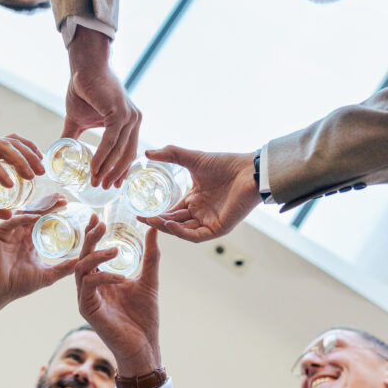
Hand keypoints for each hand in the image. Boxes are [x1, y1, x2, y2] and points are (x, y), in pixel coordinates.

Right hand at [0, 132, 44, 219]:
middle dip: (30, 156)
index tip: (42, 165)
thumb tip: (9, 216)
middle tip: (42, 172)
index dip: (31, 150)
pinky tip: (8, 182)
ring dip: (19, 161)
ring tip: (30, 176)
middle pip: (14, 143)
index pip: (15, 142)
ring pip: (3, 147)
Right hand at [0, 197, 77, 316]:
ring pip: (25, 214)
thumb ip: (65, 267)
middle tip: (63, 198)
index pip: (43, 221)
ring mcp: (8, 232)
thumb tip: (84, 263)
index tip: (67, 204)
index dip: (54, 211)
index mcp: (29, 240)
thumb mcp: (48, 275)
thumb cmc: (19, 284)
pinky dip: (23, 219)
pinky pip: (11, 222)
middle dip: (49, 205)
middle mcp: (19, 233)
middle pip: (35, 213)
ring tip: (53, 202)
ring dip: (39, 207)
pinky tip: (36, 218)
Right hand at [63, 27, 140, 188]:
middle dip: (115, 174)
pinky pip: (111, 141)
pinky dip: (102, 156)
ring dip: (107, 169)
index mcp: (130, 122)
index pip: (129, 151)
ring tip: (95, 181)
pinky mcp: (120, 113)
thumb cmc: (83, 90)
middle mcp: (134, 120)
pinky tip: (93, 168)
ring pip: (120, 150)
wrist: (84, 68)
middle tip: (102, 188)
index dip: (120, 169)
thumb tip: (58, 153)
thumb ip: (74, 138)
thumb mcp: (78, 120)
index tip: (112, 185)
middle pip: (128, 154)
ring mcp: (130, 116)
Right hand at [74, 218, 160, 378]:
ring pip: (81, 269)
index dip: (91, 234)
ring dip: (96, 256)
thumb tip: (153, 230)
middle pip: (82, 256)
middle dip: (89, 239)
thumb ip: (150, 256)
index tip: (96, 217)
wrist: (144, 345)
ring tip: (115, 250)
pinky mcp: (87, 310)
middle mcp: (90, 287)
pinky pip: (88, 287)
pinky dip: (104, 277)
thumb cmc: (144, 317)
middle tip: (100, 224)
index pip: (91, 252)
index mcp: (101, 280)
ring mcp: (86, 298)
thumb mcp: (149, 280)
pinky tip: (121, 277)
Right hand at [138, 147, 261, 241]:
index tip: (140, 214)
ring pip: (183, 231)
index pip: (172, 212)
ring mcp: (209, 222)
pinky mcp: (219, 229)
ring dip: (167, 227)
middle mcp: (201, 212)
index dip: (156, 215)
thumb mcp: (192, 158)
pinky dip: (182, 232)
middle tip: (142, 219)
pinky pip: (196, 235)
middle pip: (174, 223)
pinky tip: (170, 224)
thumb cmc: (224, 164)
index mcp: (195, 200)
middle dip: (158, 222)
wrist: (247, 170)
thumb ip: (170, 154)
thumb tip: (148, 152)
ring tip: (152, 221)